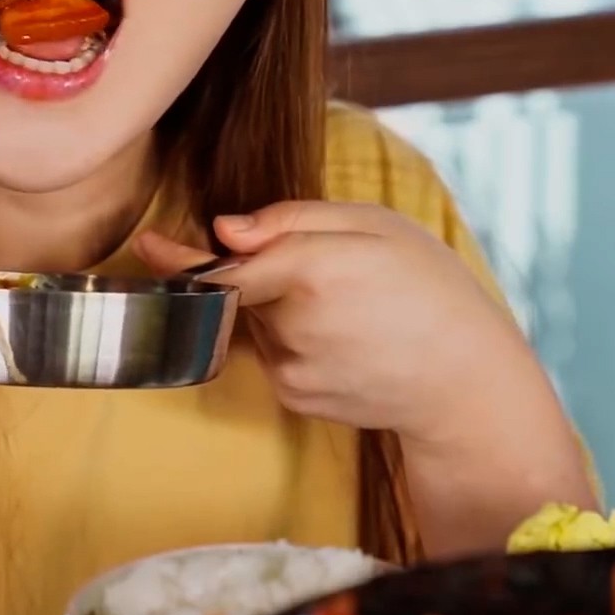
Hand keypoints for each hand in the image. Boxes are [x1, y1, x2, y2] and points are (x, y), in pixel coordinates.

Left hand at [133, 200, 538, 442]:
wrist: (466, 380)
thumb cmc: (429, 287)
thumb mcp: (375, 225)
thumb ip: (292, 218)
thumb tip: (224, 229)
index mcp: (313, 268)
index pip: (224, 264)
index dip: (182, 257)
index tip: (148, 245)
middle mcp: (293, 322)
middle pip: (240, 289)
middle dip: (257, 275)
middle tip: (314, 272)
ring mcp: (292, 366)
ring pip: (256, 322)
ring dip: (279, 308)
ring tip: (347, 308)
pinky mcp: (296, 395)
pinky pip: (273, 354)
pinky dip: (293, 339)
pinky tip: (343, 338)